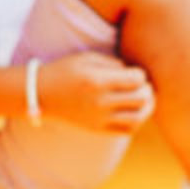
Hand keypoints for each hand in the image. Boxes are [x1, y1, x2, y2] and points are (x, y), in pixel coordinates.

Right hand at [36, 51, 154, 133]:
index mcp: (97, 81)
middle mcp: (100, 102)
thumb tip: (135, 73)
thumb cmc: (65, 72)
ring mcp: (99, 118)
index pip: (136, 79)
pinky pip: (127, 130)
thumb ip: (113, 63)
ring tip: (146, 100)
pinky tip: (136, 112)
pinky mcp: (98, 129)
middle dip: (148, 89)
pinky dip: (138, 122)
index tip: (135, 72)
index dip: (141, 74)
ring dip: (148, 108)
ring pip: (138, 118)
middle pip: (141, 98)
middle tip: (144, 85)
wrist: (41, 95)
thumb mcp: (87, 58)